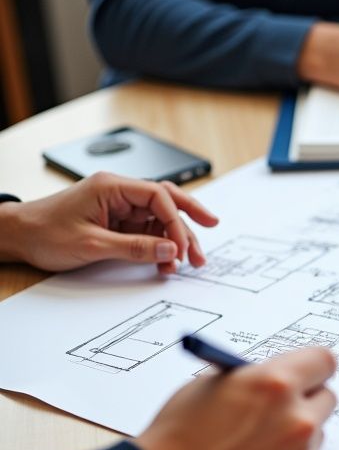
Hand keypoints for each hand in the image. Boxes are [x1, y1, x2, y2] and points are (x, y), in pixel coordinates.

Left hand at [0, 172, 217, 272]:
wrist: (17, 237)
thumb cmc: (44, 232)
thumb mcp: (92, 244)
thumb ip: (134, 248)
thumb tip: (169, 249)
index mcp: (112, 187)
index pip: (158, 196)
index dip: (176, 220)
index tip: (182, 246)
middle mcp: (119, 194)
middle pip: (166, 201)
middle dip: (189, 220)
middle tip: (209, 235)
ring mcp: (119, 208)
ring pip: (159, 219)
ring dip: (176, 239)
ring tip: (189, 262)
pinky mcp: (117, 223)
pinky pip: (146, 232)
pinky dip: (159, 247)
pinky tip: (165, 262)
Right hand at [135, 348, 337, 449]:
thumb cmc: (178, 435)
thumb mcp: (213, 383)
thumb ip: (257, 377)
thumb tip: (282, 376)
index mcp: (276, 384)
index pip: (325, 361)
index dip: (312, 366)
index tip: (307, 372)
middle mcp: (297, 420)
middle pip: (327, 397)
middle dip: (305, 399)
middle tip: (278, 408)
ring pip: (315, 435)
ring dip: (295, 435)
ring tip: (254, 445)